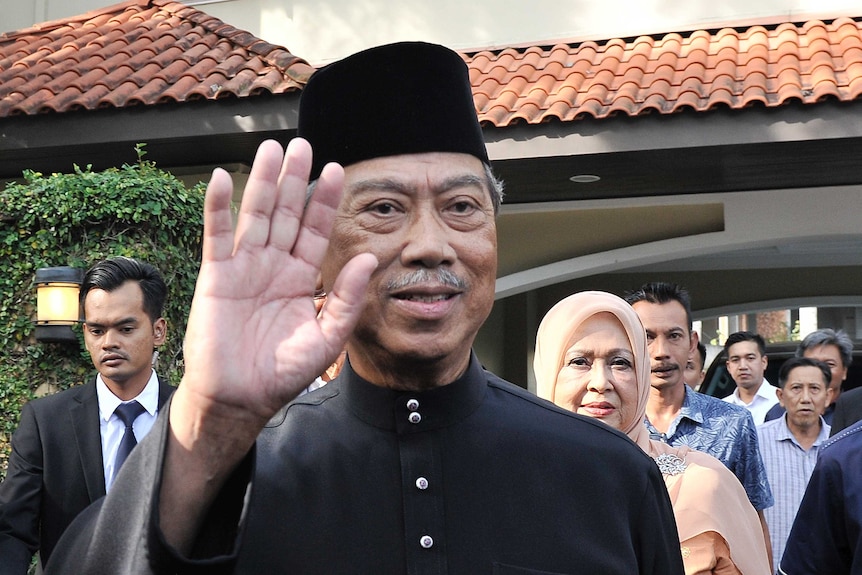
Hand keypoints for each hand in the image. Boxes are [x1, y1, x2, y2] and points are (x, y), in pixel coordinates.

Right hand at [178, 138, 376, 429]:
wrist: (242, 397)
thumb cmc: (284, 372)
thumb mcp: (328, 336)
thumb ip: (347, 297)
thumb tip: (368, 258)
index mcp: (302, 278)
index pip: (316, 230)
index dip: (325, 201)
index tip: (338, 170)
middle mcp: (274, 266)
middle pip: (286, 213)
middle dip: (295, 179)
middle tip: (302, 144)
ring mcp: (244, 268)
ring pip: (255, 216)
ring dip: (262, 182)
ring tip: (271, 148)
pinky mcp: (217, 277)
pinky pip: (218, 236)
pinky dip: (218, 208)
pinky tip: (223, 179)